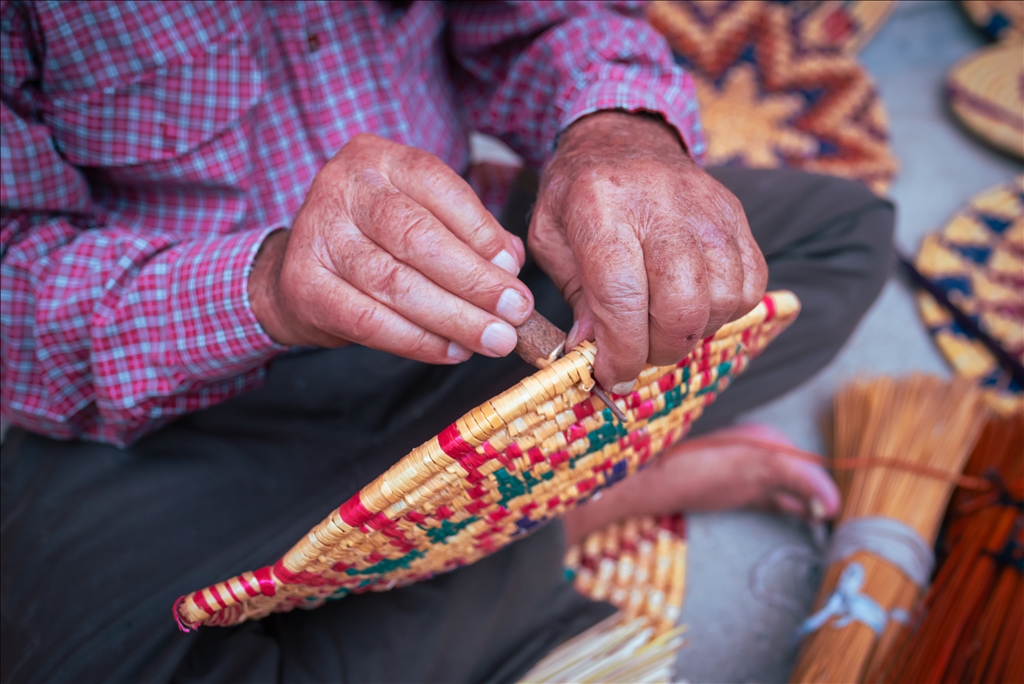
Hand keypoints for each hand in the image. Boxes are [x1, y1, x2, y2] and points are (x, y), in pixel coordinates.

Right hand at [248, 134, 533, 362]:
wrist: (299, 267)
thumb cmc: (375, 240)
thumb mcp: (422, 215)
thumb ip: (469, 232)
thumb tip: (511, 262)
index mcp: (379, 158)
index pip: (439, 187)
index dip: (481, 232)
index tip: (515, 272)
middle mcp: (343, 187)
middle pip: (418, 238)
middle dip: (475, 282)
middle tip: (515, 314)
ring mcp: (317, 233)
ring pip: (396, 283)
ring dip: (454, 318)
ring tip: (494, 339)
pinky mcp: (304, 284)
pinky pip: (369, 320)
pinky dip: (417, 340)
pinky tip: (451, 350)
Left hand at [529, 112, 766, 392]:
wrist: (622, 140)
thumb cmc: (578, 198)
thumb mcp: (551, 242)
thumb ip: (574, 299)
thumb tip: (594, 353)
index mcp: (602, 206)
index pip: (622, 297)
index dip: (621, 351)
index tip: (611, 376)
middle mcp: (661, 204)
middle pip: (681, 308)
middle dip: (658, 351)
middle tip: (637, 354)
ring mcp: (707, 209)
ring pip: (721, 303)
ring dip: (692, 334)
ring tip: (662, 326)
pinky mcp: (736, 216)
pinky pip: (750, 286)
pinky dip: (725, 312)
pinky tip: (694, 304)